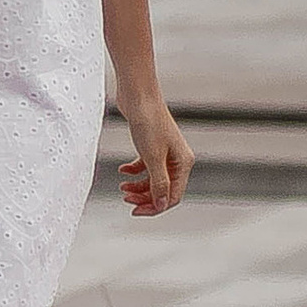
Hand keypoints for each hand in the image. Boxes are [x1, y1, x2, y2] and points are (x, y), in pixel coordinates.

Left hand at [117, 91, 192, 217]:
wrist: (138, 95)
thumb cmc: (148, 122)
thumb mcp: (152, 158)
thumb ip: (158, 183)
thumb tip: (160, 205)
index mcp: (183, 163)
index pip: (172, 196)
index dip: (154, 206)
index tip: (135, 211)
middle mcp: (177, 159)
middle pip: (162, 189)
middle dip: (144, 197)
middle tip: (126, 199)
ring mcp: (164, 152)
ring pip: (152, 179)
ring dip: (138, 186)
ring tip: (122, 187)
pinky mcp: (152, 145)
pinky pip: (145, 166)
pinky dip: (134, 171)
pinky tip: (122, 170)